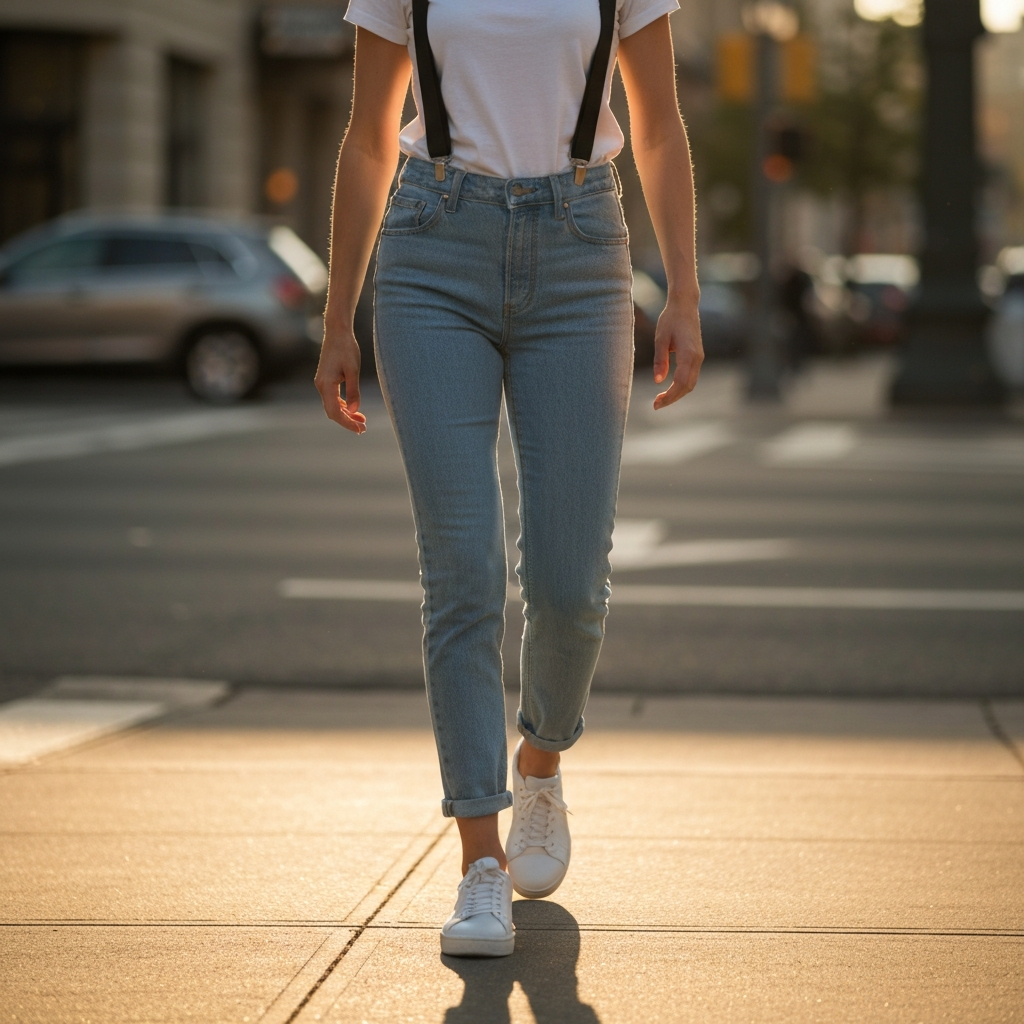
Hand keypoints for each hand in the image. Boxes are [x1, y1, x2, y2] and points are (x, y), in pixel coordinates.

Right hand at [314, 316, 366, 433]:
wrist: (337, 332)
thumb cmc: (346, 348)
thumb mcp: (353, 370)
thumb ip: (354, 391)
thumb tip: (354, 409)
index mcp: (326, 384)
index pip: (335, 411)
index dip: (347, 423)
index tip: (360, 429)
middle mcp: (321, 386)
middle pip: (332, 412)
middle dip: (347, 421)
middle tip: (363, 428)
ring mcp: (322, 383)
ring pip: (333, 406)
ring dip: (346, 414)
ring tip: (362, 420)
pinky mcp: (326, 380)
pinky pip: (333, 398)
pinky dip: (343, 406)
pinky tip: (353, 409)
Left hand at [652, 292, 702, 410]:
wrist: (685, 305)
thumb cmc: (670, 319)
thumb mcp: (660, 339)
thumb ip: (660, 360)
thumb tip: (658, 381)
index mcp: (688, 354)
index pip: (680, 382)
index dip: (669, 396)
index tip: (656, 404)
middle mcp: (697, 358)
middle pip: (687, 387)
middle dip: (672, 398)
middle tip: (656, 405)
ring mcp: (699, 358)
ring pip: (691, 383)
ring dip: (677, 394)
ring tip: (660, 399)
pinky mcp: (697, 356)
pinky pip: (691, 376)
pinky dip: (681, 386)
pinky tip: (669, 389)